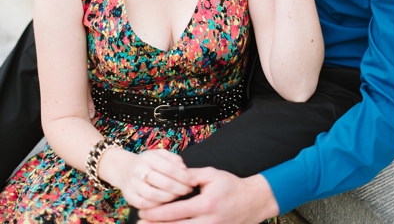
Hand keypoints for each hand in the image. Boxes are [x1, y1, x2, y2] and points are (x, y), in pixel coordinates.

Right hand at [101, 148, 195, 209]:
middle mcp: (139, 170)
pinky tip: (166, 202)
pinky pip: (145, 204)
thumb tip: (185, 169)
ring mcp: (132, 184)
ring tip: (179, 195)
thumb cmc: (149, 162)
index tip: (194, 182)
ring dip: (170, 198)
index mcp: (149, 158)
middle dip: (180, 188)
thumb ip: (174, 159)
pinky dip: (157, 205)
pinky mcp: (129, 197)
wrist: (125, 169)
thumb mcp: (161, 154)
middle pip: (164, 183)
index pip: (170, 168)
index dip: (184, 176)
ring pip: (154, 195)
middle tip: (188, 190)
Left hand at [137, 168, 277, 223]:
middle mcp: (207, 221)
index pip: (174, 211)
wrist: (253, 202)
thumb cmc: (231, 186)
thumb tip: (172, 175)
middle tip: (138, 222)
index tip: (142, 211)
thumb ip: (192, 175)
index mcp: (206, 204)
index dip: (156, 212)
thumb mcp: (213, 175)